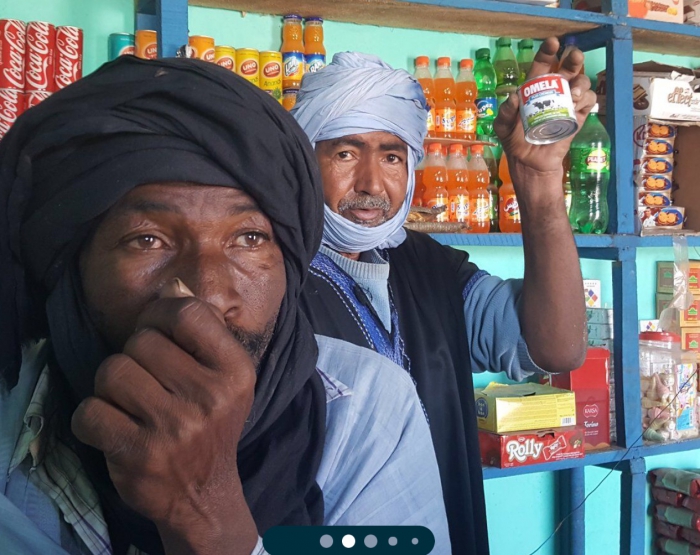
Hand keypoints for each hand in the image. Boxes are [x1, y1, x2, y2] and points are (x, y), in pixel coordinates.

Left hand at [72, 278, 257, 552]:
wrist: (203, 493)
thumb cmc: (212, 423)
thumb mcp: (226, 377)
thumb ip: (202, 334)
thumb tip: (171, 289)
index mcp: (235, 370)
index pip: (187, 313)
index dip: (160, 313)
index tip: (156, 330)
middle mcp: (208, 396)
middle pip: (141, 341)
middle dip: (135, 356)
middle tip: (147, 379)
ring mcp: (172, 427)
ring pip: (111, 371)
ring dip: (111, 386)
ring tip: (129, 402)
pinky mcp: (137, 454)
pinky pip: (89, 411)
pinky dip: (92, 417)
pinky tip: (113, 427)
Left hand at [494, 37, 597, 180]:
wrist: (530, 163)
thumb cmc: (515, 141)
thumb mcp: (503, 127)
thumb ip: (505, 113)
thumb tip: (514, 97)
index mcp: (534, 89)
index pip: (543, 64)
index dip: (548, 52)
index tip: (553, 43)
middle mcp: (553, 91)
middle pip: (568, 68)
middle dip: (573, 59)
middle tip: (573, 57)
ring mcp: (567, 103)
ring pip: (581, 83)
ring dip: (580, 83)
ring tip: (572, 94)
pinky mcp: (578, 117)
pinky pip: (588, 102)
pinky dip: (586, 99)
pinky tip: (577, 103)